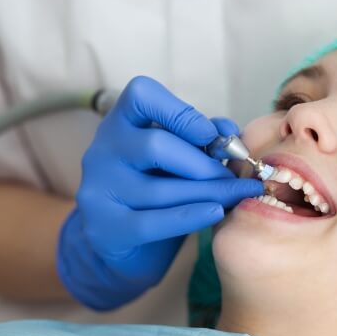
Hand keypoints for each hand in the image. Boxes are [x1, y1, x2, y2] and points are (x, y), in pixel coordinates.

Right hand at [57, 76, 262, 309]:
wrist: (126, 241)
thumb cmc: (158, 186)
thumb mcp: (178, 155)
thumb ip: (203, 138)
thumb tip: (230, 130)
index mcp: (121, 122)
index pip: (141, 95)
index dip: (181, 112)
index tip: (210, 135)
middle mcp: (103, 150)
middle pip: (155, 146)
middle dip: (203, 164)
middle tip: (232, 177)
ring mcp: (99, 189)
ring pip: (159, 189)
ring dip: (207, 193)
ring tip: (237, 195)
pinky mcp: (105, 228)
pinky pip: (153, 223)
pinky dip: (190, 217)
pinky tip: (216, 213)